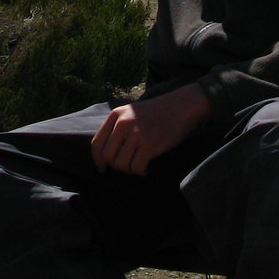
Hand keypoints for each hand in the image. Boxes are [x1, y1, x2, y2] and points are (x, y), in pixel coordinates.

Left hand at [90, 83, 214, 174]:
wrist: (182, 106)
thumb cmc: (157, 112)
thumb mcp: (131, 112)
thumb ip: (117, 127)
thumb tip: (105, 155)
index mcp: (116, 115)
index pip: (97, 143)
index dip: (98, 160)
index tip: (102, 168)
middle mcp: (123, 124)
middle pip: (108, 157)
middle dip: (116, 166)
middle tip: (127, 166)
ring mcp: (137, 134)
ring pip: (121, 165)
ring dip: (130, 170)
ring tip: (139, 165)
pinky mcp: (150, 145)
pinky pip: (137, 168)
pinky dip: (141, 172)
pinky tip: (147, 167)